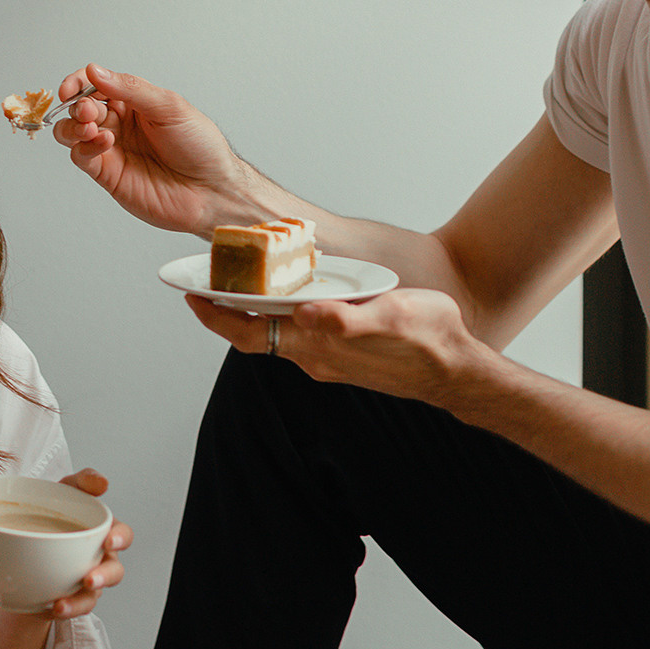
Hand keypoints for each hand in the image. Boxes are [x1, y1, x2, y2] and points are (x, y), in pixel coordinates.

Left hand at [47, 467, 131, 617]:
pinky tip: (48, 608)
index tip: (109, 540)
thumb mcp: (63, 491)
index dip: (120, 538)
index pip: (122, 535)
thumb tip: (102, 482)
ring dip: (80, 602)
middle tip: (89, 579)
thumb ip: (83, 481)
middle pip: (114, 571)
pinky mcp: (68, 599)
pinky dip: (61, 609)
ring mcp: (85, 582)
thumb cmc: (51, 514)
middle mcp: (99, 559)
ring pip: (92, 597)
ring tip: (61, 605)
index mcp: (101, 533)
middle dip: (105, 577)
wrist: (21, 544)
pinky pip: (69, 609)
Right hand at [51, 65, 248, 235]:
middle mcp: (120, 124)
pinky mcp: (108, 174)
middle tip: (89, 111)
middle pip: (80, 107)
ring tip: (91, 128)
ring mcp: (112, 149)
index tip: (69, 88)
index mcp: (135, 102)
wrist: (211, 190)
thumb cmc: (200, 146)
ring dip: (73, 126)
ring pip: (72, 132)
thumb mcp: (169, 107)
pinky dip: (84, 148)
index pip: (96, 84)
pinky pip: (82, 157)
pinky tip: (105, 143)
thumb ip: (130, 89)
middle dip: (79, 105)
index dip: (79, 83)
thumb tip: (96, 71)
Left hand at [184, 288, 489, 406]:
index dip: (216, 317)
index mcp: (318, 346)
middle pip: (257, 333)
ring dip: (258, 309)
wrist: (457, 371)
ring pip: (279, 333)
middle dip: (230, 308)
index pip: (249, 335)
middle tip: (209, 277)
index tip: (193, 295)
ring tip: (246, 276)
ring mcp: (330, 359)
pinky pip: (303, 333)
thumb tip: (307, 314)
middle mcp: (316, 357)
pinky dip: (287, 312)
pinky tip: (297, 292)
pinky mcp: (345, 355)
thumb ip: (346, 320)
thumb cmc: (428, 343)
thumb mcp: (389, 319)